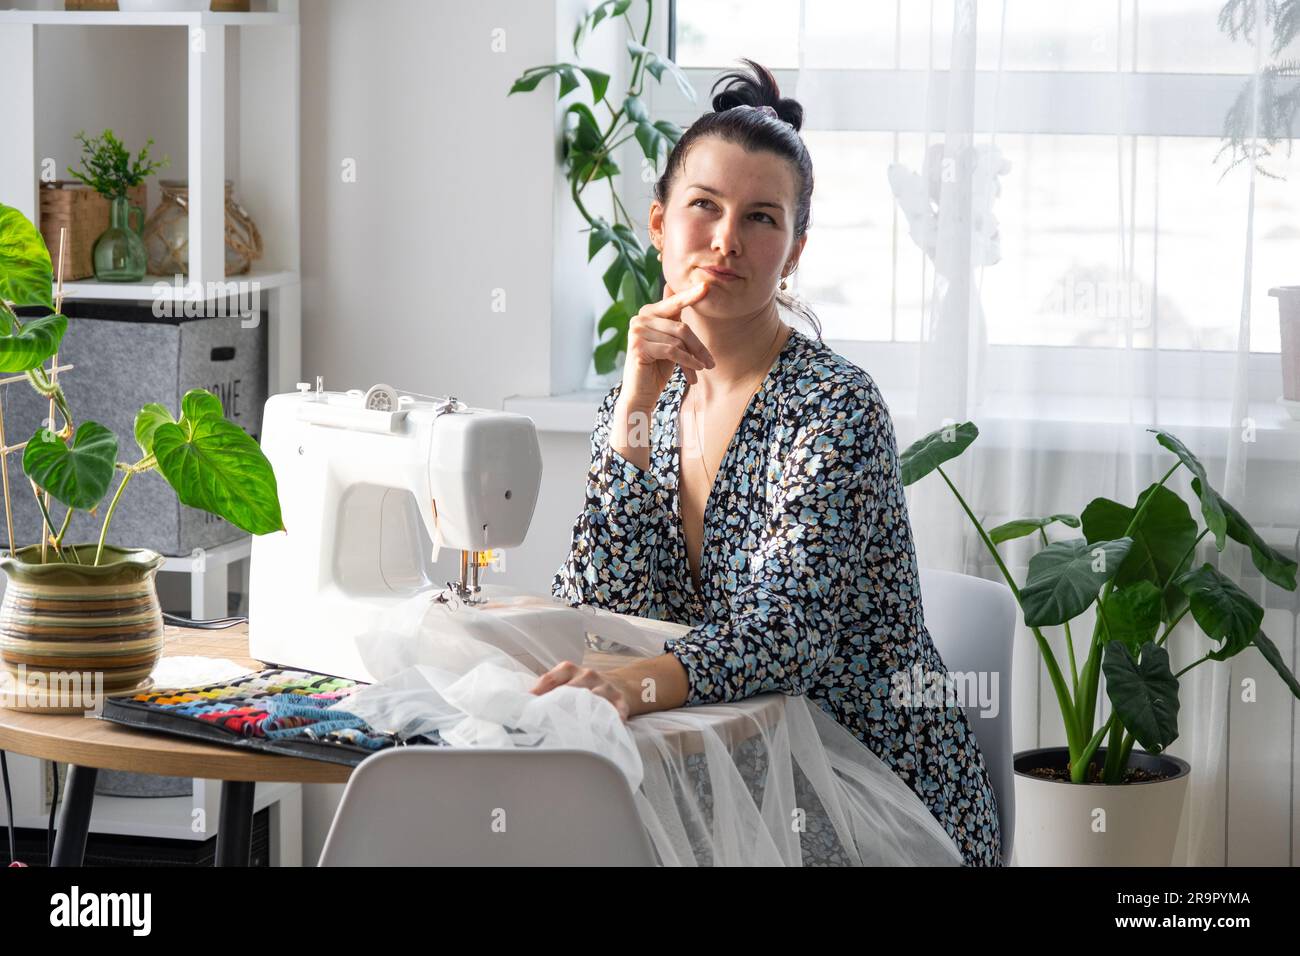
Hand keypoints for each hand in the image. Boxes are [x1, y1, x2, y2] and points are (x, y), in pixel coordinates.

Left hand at [530, 661, 632, 721]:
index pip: (549, 679)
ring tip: (575, 727)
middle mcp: (586, 675)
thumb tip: (520, 708)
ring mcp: (604, 686)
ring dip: (585, 711)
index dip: (537, 693)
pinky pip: (617, 708)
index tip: (526, 708)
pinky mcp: (619, 698)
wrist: (618, 684)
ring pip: (594, 697)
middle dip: (559, 704)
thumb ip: (547, 692)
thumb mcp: (565, 682)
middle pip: (571, 688)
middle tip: (546, 723)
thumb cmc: (583, 687)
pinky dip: (614, 716)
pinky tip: (610, 725)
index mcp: (568, 670)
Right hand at [621, 279, 716, 410]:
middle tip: (711, 363)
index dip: (691, 295)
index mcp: (647, 313)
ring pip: (678, 340)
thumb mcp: (670, 341)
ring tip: (701, 371)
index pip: (674, 303)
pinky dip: (687, 362)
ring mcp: (637, 332)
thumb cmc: (657, 368)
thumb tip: (670, 286)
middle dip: (699, 346)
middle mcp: (640, 319)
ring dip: (694, 358)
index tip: (707, 286)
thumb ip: (672, 319)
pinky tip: (695, 371)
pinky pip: (672, 351)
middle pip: (680, 327)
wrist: (640, 394)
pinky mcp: (639, 347)